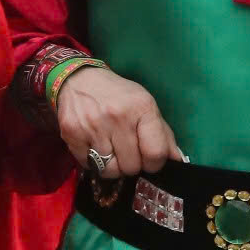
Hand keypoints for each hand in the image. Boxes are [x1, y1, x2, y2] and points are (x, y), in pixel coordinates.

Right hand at [56, 66, 179, 178]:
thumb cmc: (117, 95)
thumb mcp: (145, 105)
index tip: (149, 159)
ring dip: (112, 165)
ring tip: (110, 148)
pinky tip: (94, 144)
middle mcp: (117, 116)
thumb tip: (178, 161)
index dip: (154, 163)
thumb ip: (163, 134)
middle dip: (131, 163)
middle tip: (126, 150)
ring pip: (110, 171)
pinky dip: (93, 161)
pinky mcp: (71, 133)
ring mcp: (92, 126)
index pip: (155, 153)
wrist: (78, 79)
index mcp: (141, 107)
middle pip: (132, 166)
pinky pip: (88, 165)